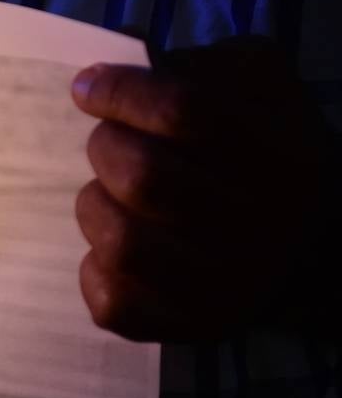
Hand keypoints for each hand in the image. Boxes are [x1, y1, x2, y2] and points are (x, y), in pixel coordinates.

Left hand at [71, 37, 335, 340]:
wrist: (310, 251)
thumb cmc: (264, 156)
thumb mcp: (261, 92)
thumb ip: (201, 71)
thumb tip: (120, 70)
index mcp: (281, 156)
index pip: (185, 113)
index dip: (123, 94)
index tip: (86, 88)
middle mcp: (260, 227)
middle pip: (145, 178)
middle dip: (105, 149)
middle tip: (106, 144)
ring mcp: (224, 287)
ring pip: (122, 244)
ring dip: (95, 207)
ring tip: (107, 196)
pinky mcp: (187, 327)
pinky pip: (112, 302)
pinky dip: (94, 269)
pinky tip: (112, 249)